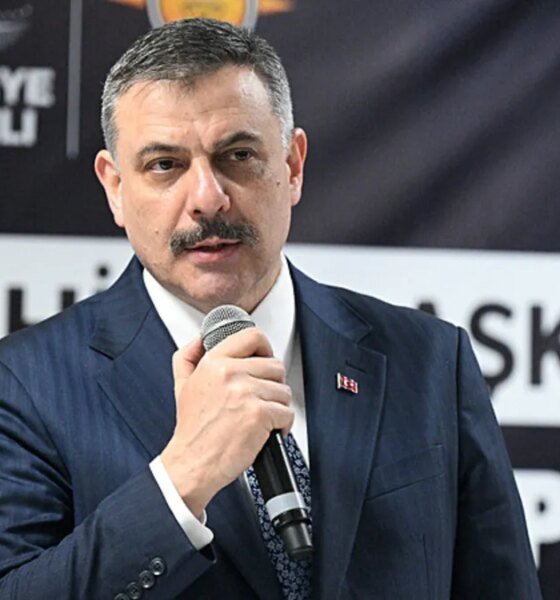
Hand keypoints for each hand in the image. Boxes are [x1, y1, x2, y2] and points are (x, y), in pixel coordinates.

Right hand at [160, 328, 293, 517]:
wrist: (192, 463)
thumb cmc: (192, 429)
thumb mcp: (182, 384)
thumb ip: (188, 356)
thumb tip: (200, 339)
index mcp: (214, 362)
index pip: (252, 337)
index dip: (264, 348)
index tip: (265, 359)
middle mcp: (230, 373)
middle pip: (275, 365)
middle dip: (273, 384)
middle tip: (261, 399)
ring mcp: (246, 392)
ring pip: (284, 390)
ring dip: (278, 406)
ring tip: (261, 417)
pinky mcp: (259, 414)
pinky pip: (287, 412)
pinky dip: (283, 425)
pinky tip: (267, 431)